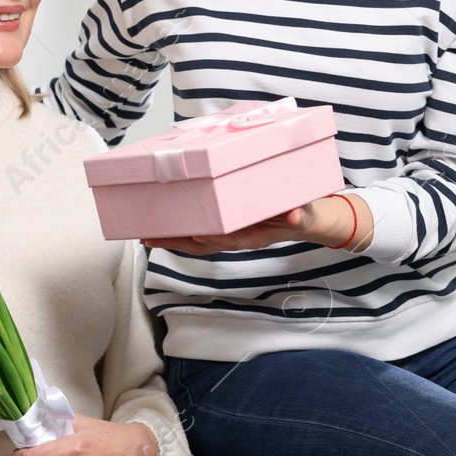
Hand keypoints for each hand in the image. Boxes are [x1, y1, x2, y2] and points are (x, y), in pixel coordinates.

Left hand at [141, 194, 369, 255]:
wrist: (309, 220)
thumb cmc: (304, 213)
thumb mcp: (305, 213)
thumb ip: (300, 213)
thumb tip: (296, 216)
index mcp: (253, 234)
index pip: (226, 239)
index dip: (207, 239)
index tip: (190, 235)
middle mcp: (237, 235)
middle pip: (201, 243)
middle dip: (176, 241)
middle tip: (149, 237)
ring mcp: (230, 232)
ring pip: (196, 239)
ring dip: (172, 237)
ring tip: (146, 233)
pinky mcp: (226, 224)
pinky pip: (200, 228)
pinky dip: (181, 229)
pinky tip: (165, 224)